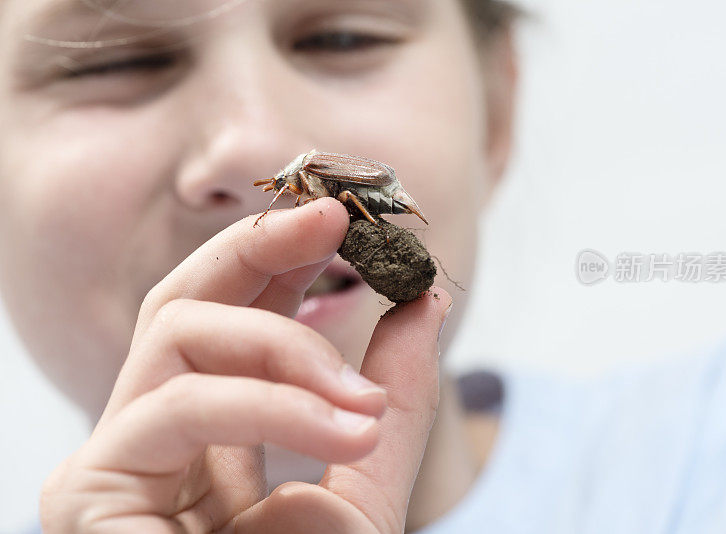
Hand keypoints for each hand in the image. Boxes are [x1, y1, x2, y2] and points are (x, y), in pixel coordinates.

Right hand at [40, 198, 451, 532]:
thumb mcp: (369, 481)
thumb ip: (394, 392)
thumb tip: (427, 297)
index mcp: (216, 438)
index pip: (233, 318)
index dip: (281, 257)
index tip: (344, 217)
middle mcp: (155, 440)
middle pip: (185, 302)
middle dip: (259, 247)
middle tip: (334, 216)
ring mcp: (114, 464)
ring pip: (179, 335)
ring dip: (288, 348)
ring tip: (362, 404)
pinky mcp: (84, 496)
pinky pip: (176, 405)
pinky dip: (268, 402)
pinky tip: (341, 428)